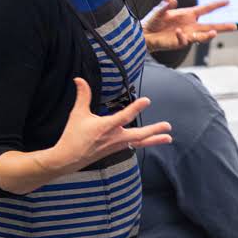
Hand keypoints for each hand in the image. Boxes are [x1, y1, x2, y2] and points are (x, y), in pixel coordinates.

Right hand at [40, 78, 172, 173]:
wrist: (68, 158)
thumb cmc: (73, 135)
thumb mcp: (77, 114)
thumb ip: (83, 96)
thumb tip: (79, 79)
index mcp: (106, 127)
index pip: (124, 116)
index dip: (136, 108)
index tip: (147, 100)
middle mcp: (114, 137)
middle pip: (139, 134)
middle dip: (154, 130)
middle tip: (168, 126)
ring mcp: (117, 145)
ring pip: (139, 141)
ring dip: (154, 139)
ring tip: (168, 138)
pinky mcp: (117, 149)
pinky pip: (135, 145)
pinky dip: (145, 142)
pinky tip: (153, 140)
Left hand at [142, 0, 236, 51]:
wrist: (145, 35)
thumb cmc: (153, 21)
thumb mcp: (159, 11)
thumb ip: (165, 5)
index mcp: (188, 14)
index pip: (206, 9)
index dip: (217, 5)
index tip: (228, 1)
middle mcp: (191, 25)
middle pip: (211, 26)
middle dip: (223, 27)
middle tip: (234, 26)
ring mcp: (187, 35)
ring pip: (203, 36)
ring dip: (208, 35)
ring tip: (213, 34)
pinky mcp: (180, 43)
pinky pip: (185, 40)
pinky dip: (183, 37)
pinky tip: (178, 32)